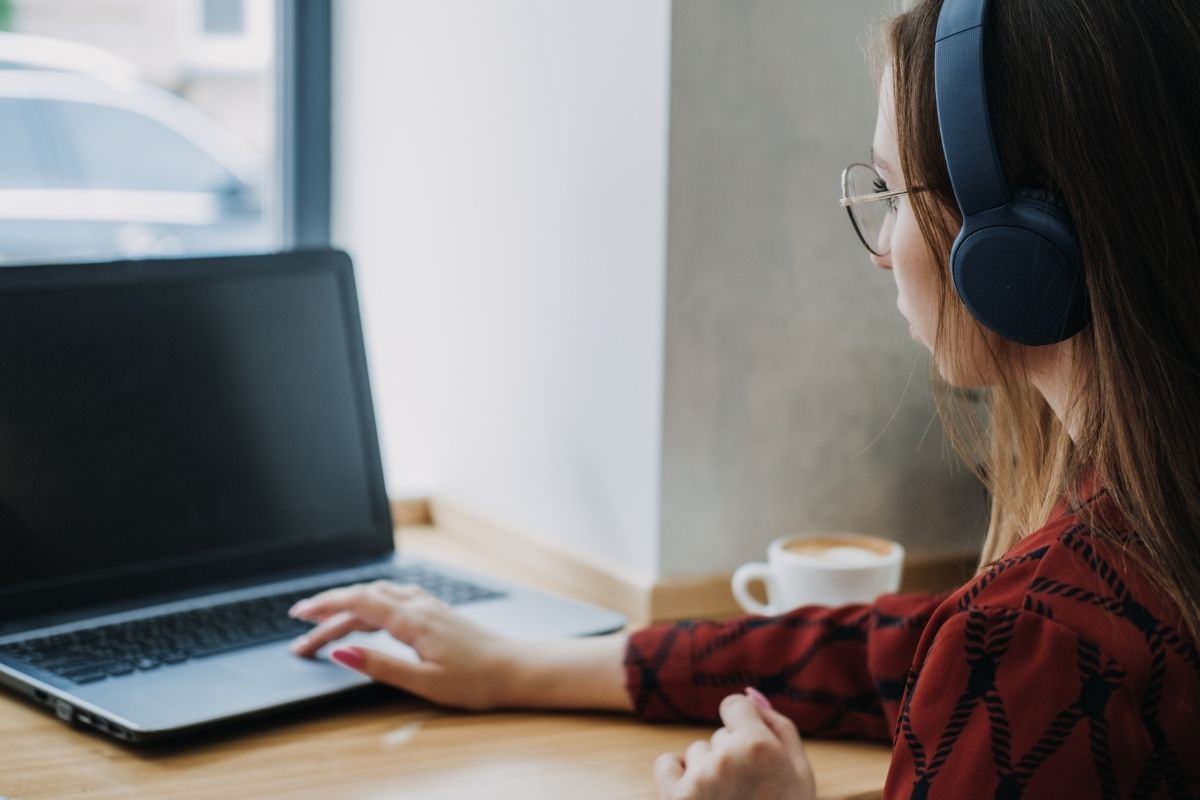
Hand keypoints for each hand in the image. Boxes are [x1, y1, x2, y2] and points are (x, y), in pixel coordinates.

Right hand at [287, 580, 519, 710]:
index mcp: (412, 620)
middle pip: (363, 599)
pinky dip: (370, 603)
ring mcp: (429, 605)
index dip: (324, 607)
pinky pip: (393, 598)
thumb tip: (342, 651)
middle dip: (329, 611)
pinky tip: (367, 612)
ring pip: (378, 595)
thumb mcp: (424, 682)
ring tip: (324, 622)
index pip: (358, 604)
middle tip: (300, 631)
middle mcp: (419, 605)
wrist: (517, 669)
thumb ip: (381, 665)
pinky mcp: (437, 611)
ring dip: (348, 606)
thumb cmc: (477, 680)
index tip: (298, 616)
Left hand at [654, 689, 815, 799]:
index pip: (734, 704)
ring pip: (697, 751)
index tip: (752, 752)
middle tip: (750, 792)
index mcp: (759, 746)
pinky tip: (699, 797)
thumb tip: (750, 692)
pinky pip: (667, 763)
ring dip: (708, 771)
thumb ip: (779, 726)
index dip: (744, 726)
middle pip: (719, 735)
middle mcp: (725, 757)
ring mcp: (698, 779)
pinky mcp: (676, 798)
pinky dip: (677, 776)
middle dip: (732, 756)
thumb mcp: (800, 772)